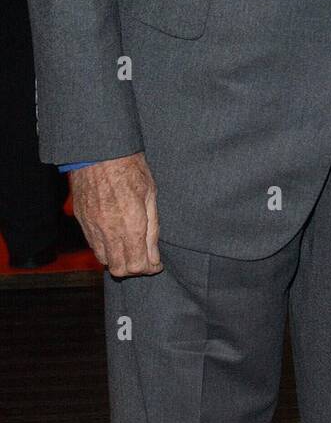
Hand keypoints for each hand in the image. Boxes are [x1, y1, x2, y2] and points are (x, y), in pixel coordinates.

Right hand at [69, 153, 161, 277]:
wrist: (100, 152)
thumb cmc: (130, 168)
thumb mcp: (151, 194)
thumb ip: (152, 229)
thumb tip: (154, 255)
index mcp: (131, 225)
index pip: (138, 266)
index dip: (150, 268)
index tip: (157, 263)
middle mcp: (109, 231)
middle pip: (119, 270)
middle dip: (135, 269)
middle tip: (145, 259)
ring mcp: (93, 228)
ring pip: (104, 261)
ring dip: (118, 261)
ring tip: (131, 249)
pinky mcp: (82, 222)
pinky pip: (93, 246)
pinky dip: (105, 249)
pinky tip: (116, 238)